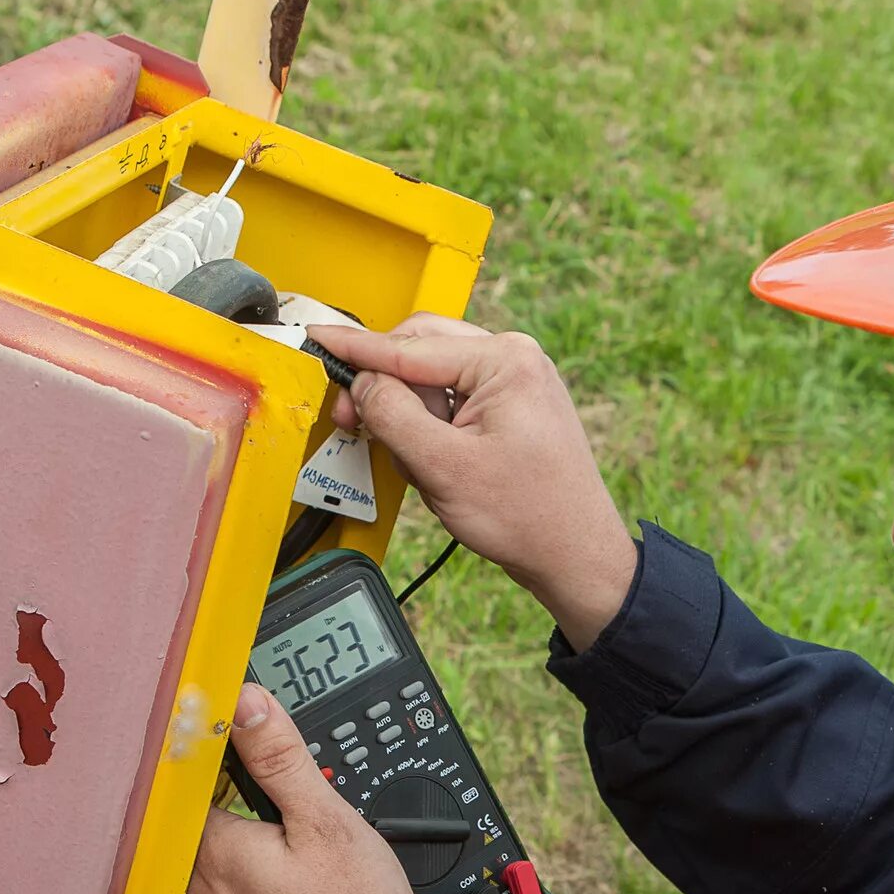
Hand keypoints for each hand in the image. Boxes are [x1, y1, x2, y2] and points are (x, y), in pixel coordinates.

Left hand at [186, 684, 431, 893]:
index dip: (208, 745)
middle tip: (272, 771)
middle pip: (197, 817)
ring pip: (213, 858)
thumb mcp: (329, 824)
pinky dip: (253, 874)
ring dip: (242, 834)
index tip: (229, 724)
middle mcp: (200, 891)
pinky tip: (293, 877)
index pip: (186, 778)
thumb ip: (281, 761)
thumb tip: (246, 704)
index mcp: (212, 852)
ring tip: (288, 824)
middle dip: (230, 789)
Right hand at [315, 315, 637, 650]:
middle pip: (418, 350)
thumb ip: (393, 416)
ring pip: (429, 378)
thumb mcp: (443, 467)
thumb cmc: (528, 517)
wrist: (575, 556)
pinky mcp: (509, 407)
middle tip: (353, 421)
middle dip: (384, 388)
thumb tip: (363, 382)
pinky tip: (440, 466)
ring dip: (411, 416)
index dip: (355, 348)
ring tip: (425, 466)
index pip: (408, 347)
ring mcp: (514, 382)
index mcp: (505, 361)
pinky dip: (431, 430)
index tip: (317, 337)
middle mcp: (513, 359)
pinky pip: (451, 400)